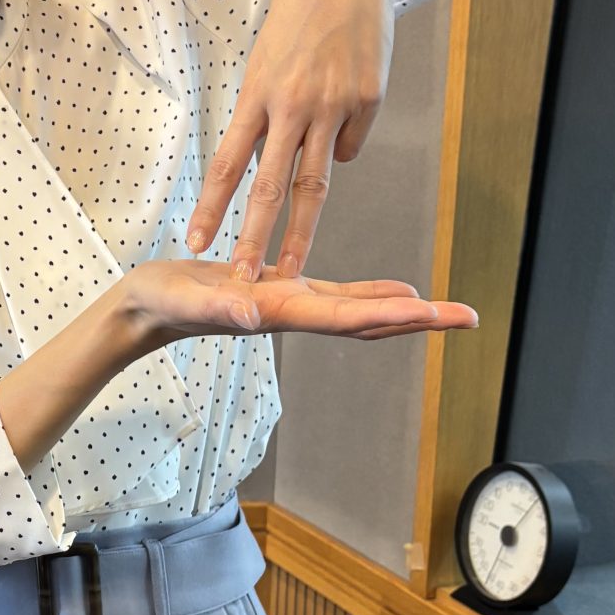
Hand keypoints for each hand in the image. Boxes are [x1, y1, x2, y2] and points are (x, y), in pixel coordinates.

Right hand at [121, 258, 477, 353]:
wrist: (145, 310)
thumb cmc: (161, 302)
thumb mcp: (185, 300)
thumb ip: (216, 307)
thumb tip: (251, 316)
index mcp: (278, 310)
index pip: (346, 316)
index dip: (392, 314)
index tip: (435, 314)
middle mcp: (294, 312)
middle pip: (367, 320)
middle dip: (419, 320)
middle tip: (469, 317)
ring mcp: (291, 306)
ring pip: (359, 312)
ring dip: (404, 313)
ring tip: (445, 310)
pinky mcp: (282, 294)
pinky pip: (339, 298)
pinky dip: (374, 297)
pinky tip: (397, 295)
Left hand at [185, 0, 395, 280]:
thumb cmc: (302, 9)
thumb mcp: (270, 58)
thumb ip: (272, 113)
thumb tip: (293, 162)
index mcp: (258, 92)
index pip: (228, 162)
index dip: (213, 206)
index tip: (196, 243)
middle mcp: (293, 104)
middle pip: (271, 187)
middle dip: (256, 240)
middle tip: (244, 283)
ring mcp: (334, 104)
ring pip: (315, 184)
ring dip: (301, 235)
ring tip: (293, 274)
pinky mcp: (369, 100)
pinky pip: (351, 144)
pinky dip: (344, 143)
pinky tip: (346, 109)